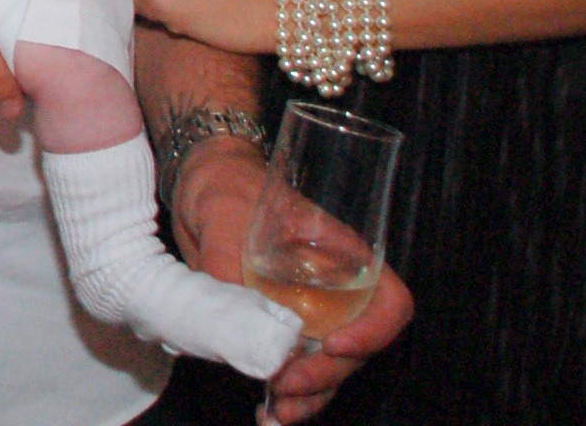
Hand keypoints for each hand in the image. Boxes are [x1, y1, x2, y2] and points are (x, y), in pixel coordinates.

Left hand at [172, 138, 413, 419]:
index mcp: (340, 254)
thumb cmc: (224, 183)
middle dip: (327, 376)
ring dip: (309, 396)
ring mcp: (307, 310)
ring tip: (276, 412)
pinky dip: (287, 394)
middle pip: (356, 347)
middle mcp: (333, 288)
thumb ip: (226, 257)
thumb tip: (229, 310)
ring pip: (329, 367)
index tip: (335, 347)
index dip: (374, 331)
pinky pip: (296, 366)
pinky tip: (267, 411)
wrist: (198, 181)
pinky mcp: (277, 325)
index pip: (388, 300)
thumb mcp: (223, 210)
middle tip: (284, 386)